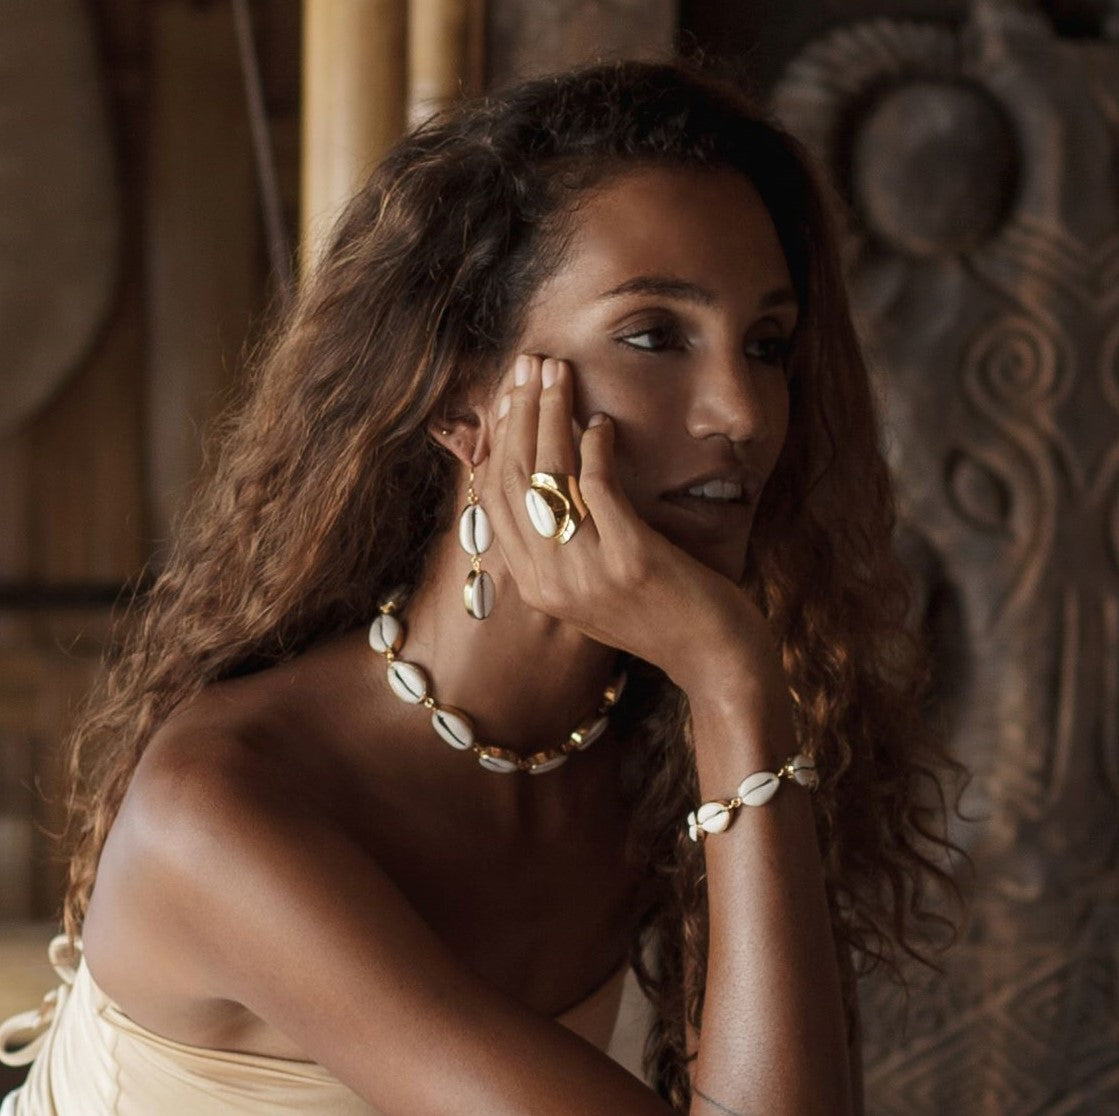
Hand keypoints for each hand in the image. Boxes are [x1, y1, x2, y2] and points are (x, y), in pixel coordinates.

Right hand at [480, 353, 781, 693]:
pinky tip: (601, 422)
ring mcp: (587, 574)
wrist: (717, 663)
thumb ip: (565, 545)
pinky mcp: (630, 560)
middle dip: (520, 413)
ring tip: (557, 371)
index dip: (499, 440)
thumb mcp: (597, 587)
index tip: (508, 396)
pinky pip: (599, 487)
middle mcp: (550, 582)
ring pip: (550, 476)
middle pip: (517, 479)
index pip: (498, 500)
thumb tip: (550, 479)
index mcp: (536, 587)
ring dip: (551, 413)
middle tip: (529, 364)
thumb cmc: (664, 616)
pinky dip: (595, 447)